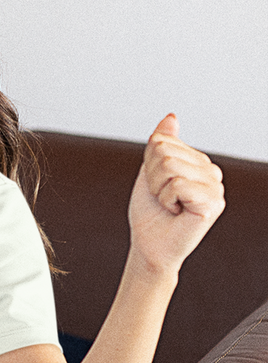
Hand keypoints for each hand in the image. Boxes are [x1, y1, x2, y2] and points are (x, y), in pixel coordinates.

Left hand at [128, 114, 224, 273]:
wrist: (149, 245)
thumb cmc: (150, 213)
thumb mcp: (150, 171)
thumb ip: (161, 143)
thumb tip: (171, 117)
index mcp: (198, 162)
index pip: (162, 141)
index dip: (148, 164)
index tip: (157, 184)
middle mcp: (211, 172)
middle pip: (164, 152)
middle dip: (152, 177)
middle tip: (162, 198)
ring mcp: (215, 188)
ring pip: (169, 167)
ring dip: (158, 189)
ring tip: (169, 204)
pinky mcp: (213, 203)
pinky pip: (177, 185)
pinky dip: (166, 200)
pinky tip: (176, 212)